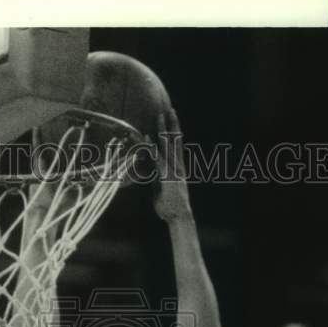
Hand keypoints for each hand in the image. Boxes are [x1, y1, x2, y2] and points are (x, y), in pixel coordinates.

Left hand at [152, 107, 192, 223]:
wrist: (178, 217)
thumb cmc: (169, 207)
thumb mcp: (161, 189)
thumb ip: (157, 178)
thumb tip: (150, 173)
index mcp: (178, 168)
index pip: (176, 145)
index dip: (174, 132)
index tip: (172, 119)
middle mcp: (178, 165)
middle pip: (175, 140)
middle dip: (172, 124)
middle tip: (169, 109)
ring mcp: (174, 170)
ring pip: (168, 145)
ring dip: (163, 130)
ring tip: (160, 115)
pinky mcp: (168, 176)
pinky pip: (159, 158)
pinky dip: (153, 148)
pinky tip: (148, 138)